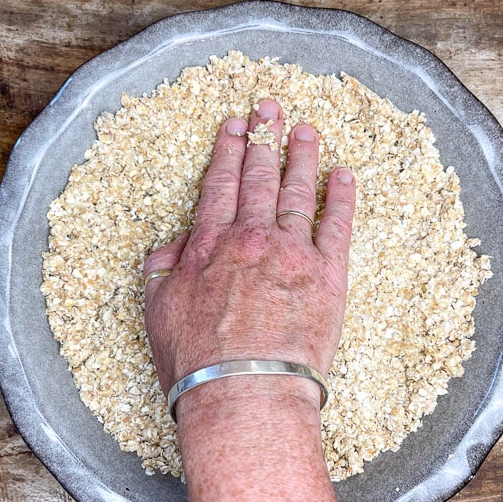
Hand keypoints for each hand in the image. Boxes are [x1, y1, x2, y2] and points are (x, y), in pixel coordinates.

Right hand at [143, 99, 355, 404]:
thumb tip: (177, 243)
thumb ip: (164, 267)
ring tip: (306, 130)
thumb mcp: (158, 310)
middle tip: (269, 108)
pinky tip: (344, 175)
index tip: (235, 126)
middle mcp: (251, 238)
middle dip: (263, 137)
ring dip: (302, 156)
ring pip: (298, 192)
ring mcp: (292, 253)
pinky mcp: (328, 275)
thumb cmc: (197, 361)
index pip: (221, 184)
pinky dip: (342, 197)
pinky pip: (338, 225)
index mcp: (210, 244)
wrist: (244, 393)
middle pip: (259, 177)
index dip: (228, 150)